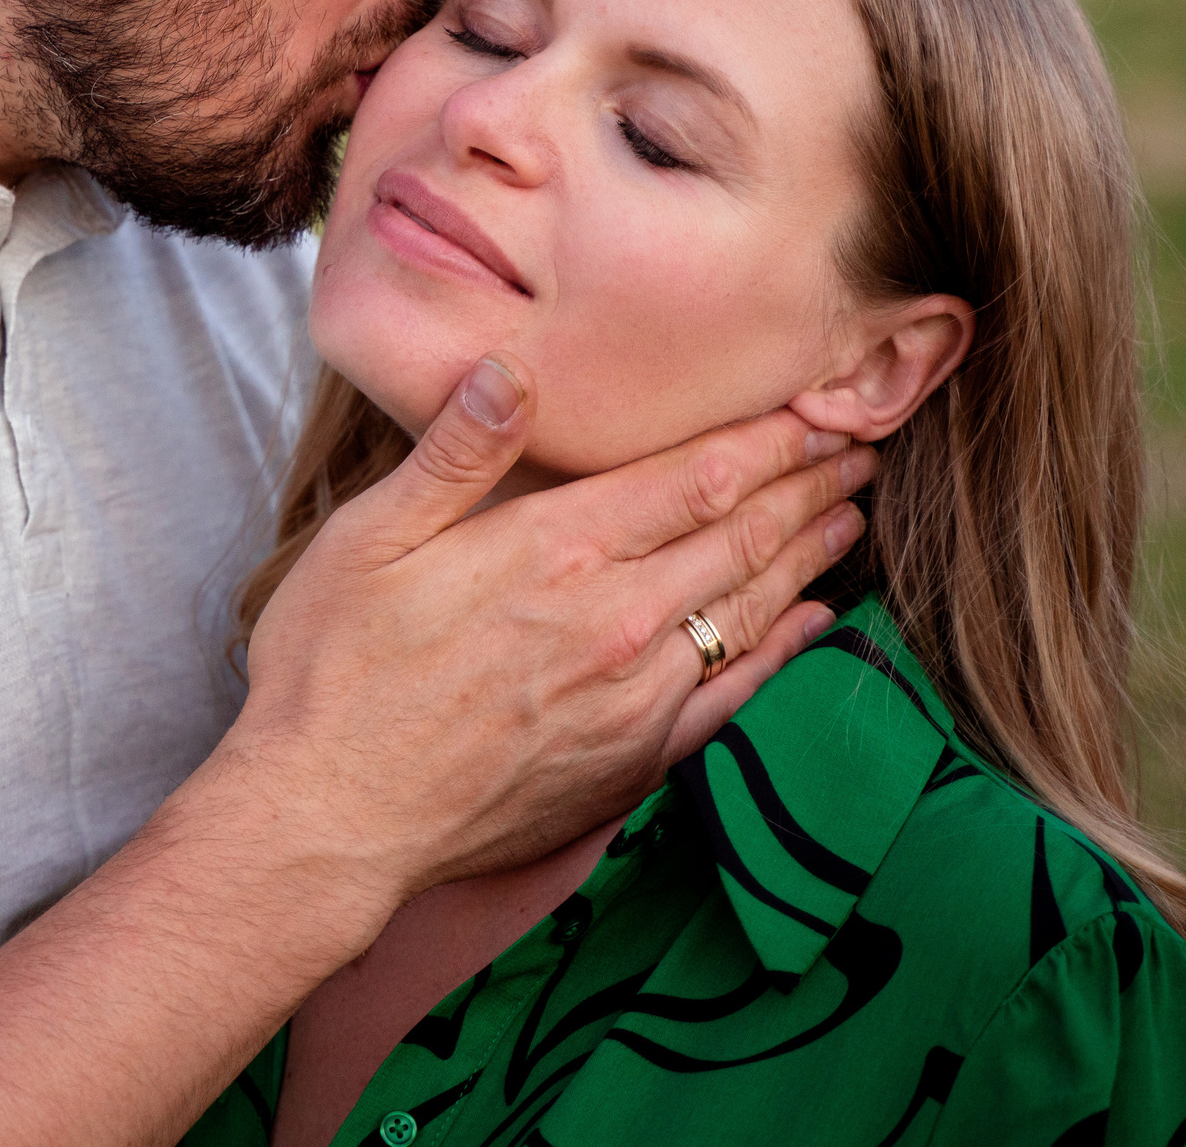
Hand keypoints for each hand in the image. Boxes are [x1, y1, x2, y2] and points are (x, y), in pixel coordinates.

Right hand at [225, 354, 870, 906]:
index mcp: (553, 548)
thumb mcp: (366, 538)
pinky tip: (816, 627)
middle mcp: (613, 619)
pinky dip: (787, 654)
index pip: (693, 477)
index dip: (766, 439)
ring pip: (752, 611)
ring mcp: (632, 697)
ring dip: (809, 558)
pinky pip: (736, 698)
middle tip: (857, 451)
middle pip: (740, 536)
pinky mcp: (632, 762)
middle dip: (806, 487)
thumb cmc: (331, 669)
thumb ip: (454, 453)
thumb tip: (509, 368)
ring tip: (848, 517)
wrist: (328, 818)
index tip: (817, 408)